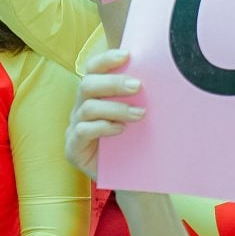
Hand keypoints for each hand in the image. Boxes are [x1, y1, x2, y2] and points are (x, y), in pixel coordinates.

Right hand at [65, 45, 143, 179]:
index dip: (106, 60)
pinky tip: (120, 130)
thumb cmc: (134, 142)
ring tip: (139, 114)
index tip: (127, 55)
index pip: (92, 69)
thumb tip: (161, 72)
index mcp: (93, 95)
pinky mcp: (73, 148)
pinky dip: (103, 127)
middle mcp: (80, 108)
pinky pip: (82, 131)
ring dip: (115, 108)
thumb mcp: (136, 115)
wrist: (131, 179)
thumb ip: (138, 97)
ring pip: (87, 108)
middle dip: (113, 83)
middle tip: (138, 86)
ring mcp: (74, 128)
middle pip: (87, 85)